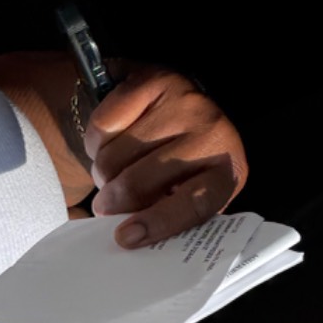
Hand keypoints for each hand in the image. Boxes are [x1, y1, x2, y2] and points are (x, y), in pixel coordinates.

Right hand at [84, 67, 247, 246]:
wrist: (172, 105)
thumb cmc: (179, 164)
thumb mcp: (186, 192)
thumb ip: (168, 216)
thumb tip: (130, 242)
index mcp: (227, 171)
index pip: (196, 203)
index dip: (158, 222)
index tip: (125, 237)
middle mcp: (213, 132)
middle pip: (143, 180)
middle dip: (113, 201)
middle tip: (105, 207)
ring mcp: (184, 102)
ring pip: (115, 156)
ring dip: (102, 171)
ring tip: (112, 171)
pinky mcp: (154, 80)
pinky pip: (103, 126)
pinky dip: (96, 142)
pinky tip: (110, 141)